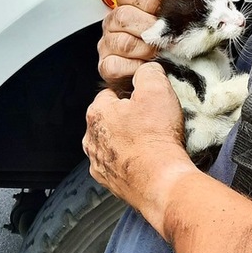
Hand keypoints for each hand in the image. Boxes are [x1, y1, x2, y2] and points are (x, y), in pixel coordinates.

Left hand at [84, 63, 197, 235]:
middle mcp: (91, 138)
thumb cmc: (156, 137)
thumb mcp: (156, 88)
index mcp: (97, 112)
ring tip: (152, 144)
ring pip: (112, 144)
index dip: (132, 95)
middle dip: (129, 119)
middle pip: (111, 120)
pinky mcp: (110, 182)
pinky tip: (148, 161)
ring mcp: (98, 162)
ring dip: (128, 142)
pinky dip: (131, 163)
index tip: (148, 101)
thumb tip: (147, 70)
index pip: (111, 94)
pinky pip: (119, 166)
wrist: (160, 180)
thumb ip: (148, 72)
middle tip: (153, 122)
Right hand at [98, 0, 186, 81]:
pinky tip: (147, 65)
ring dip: (146, 48)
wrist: (160, 71)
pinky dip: (135, 67)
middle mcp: (113, 23)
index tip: (159, 7)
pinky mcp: (107, 67)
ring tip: (159, 52)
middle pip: (123, 16)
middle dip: (149, 26)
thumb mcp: (171, 13)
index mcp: (127, 5)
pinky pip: (115, 65)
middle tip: (165, 35)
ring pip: (122, 42)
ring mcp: (108, 45)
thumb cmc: (164, 40)